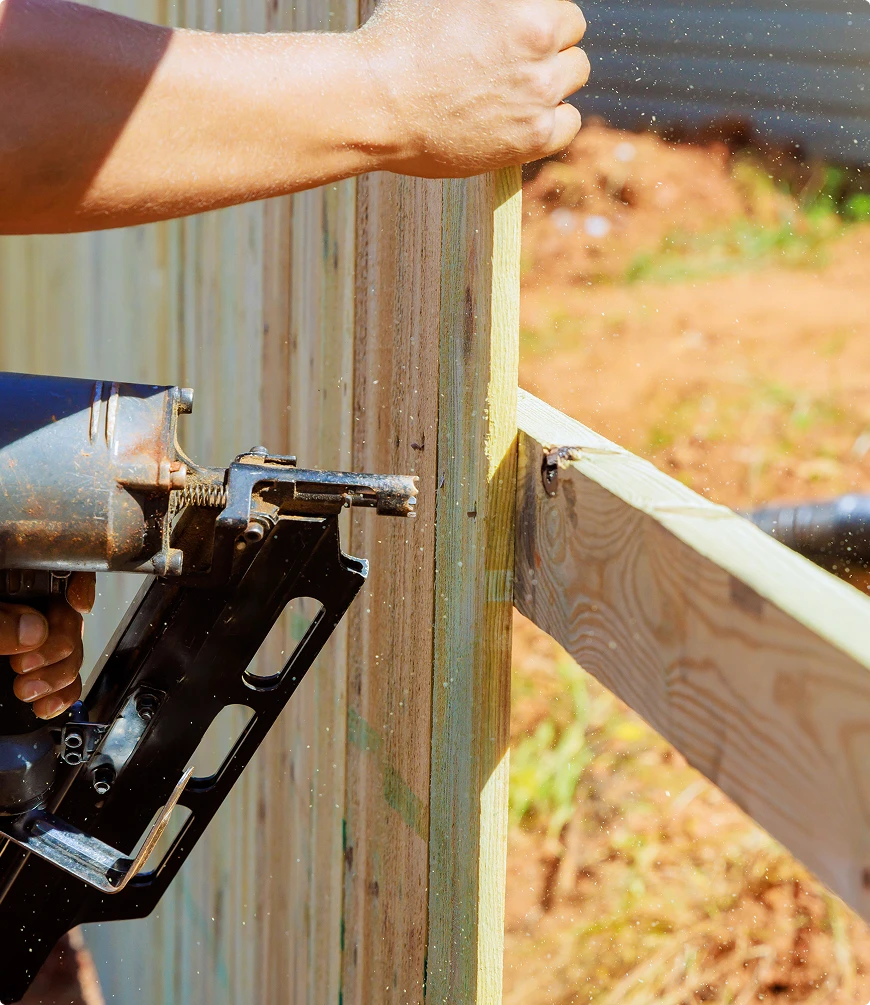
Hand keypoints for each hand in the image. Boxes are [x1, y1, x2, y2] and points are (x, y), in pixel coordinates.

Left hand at [0, 573, 94, 719]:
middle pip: (69, 615)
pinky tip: (46, 705)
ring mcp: (28, 642)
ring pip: (72, 650)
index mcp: (11, 584)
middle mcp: (25, 609)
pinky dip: (64, 695)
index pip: (59, 570)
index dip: (80, 583)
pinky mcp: (33, 672)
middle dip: (58, 645)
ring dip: (59, 675)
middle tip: (25, 665)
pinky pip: (66, 679)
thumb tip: (34, 629)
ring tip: (27, 689)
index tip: (79, 603)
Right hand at [358, 0, 589, 176]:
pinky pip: (569, 124)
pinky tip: (523, 118)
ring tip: (511, 89)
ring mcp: (538, 92)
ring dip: (551, 80)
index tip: (515, 34)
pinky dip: (553, 120)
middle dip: (547, 47)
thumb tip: (504, 8)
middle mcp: (540, 43)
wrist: (376, 105)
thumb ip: (491, 2)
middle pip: (572, 38)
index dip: (538, 19)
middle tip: (508, 62)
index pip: (562, 8)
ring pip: (573, 77)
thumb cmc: (398, 41)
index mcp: (526, 6)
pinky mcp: (531, 137)